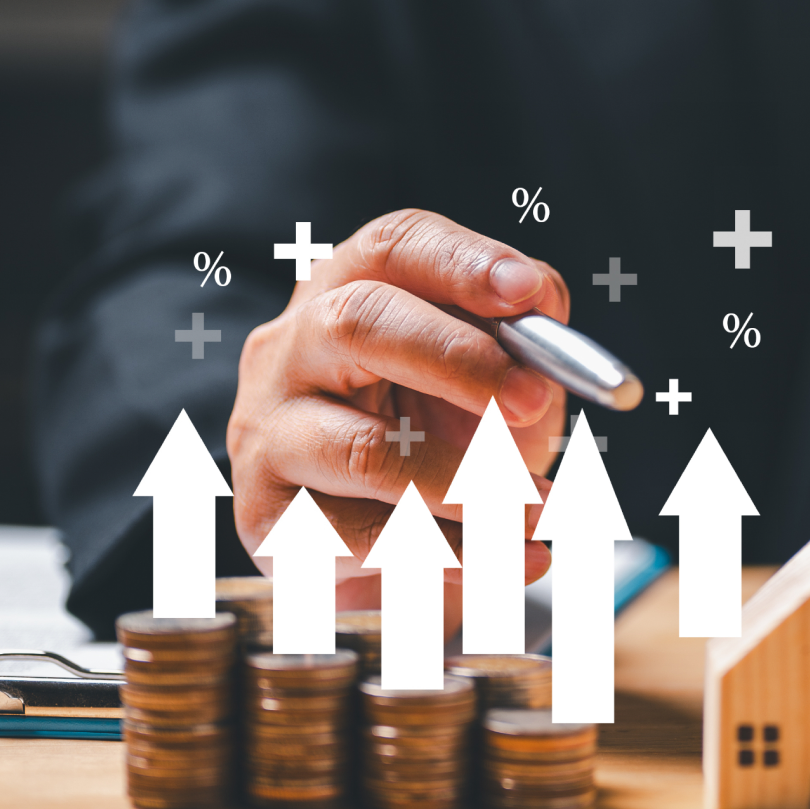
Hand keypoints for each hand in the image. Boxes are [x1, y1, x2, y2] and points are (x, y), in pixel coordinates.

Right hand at [227, 209, 568, 631]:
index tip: (526, 293)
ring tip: (536, 509)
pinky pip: (366, 540)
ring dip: (466, 484)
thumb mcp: (497, 377)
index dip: (461, 263)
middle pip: (360, 322)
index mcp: (352, 287)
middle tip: (534, 402)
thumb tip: (541, 304)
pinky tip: (514, 561)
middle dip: (461, 361)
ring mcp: (268, 429)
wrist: (397, 548)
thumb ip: (523, 335)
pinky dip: (456, 556)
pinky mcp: (268, 516)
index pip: (394, 247)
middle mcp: (293, 345)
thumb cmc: (448, 435)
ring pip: (363, 449)